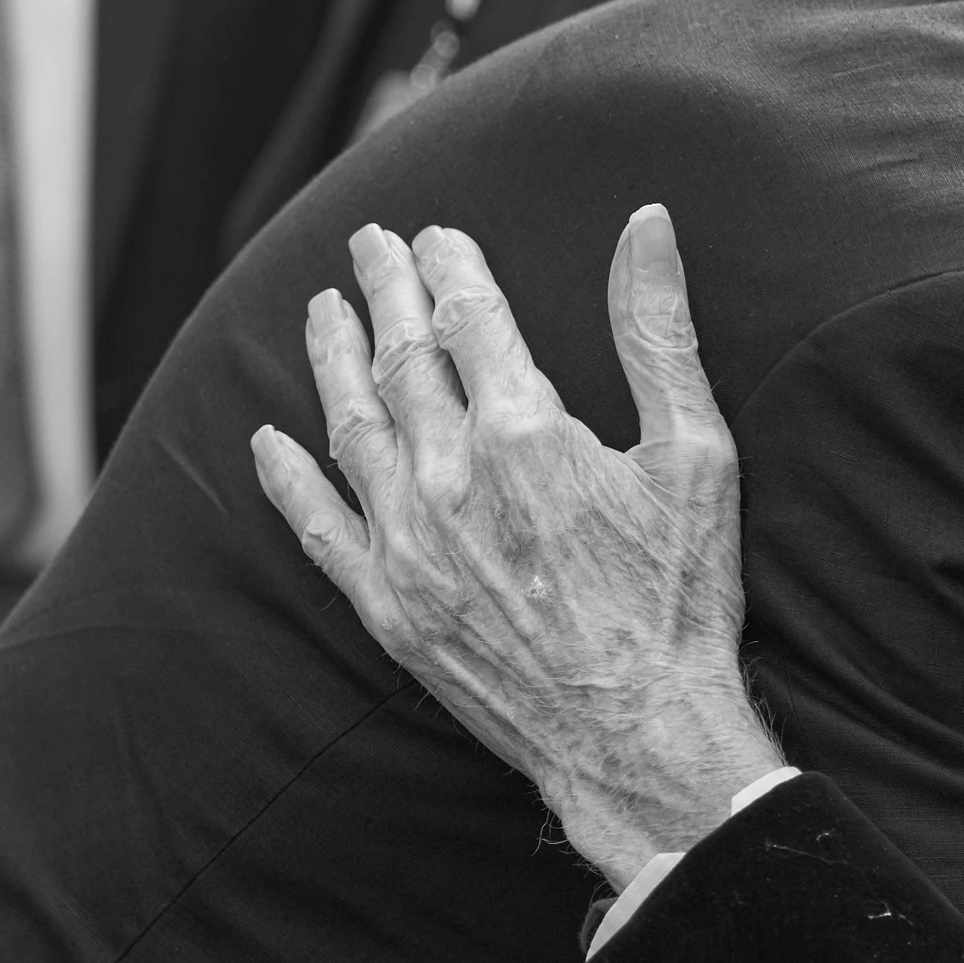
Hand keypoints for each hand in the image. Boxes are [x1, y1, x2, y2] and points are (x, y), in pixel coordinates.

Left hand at [248, 206, 786, 884]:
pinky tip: (268, 442)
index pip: (467, 316)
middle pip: (402, 356)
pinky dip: (286, 479)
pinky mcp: (388, 606)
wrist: (640, 738)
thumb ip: (658, 333)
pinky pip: (317, 529)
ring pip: (351, 425)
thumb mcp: (695, 454)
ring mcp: (407, 544)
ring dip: (332, 359)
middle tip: (368, 246)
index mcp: (523, 430)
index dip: (448, 267)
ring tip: (322, 312)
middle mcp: (448, 477)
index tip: (436, 237)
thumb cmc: (682, 600)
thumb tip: (646, 224)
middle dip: (383, 291)